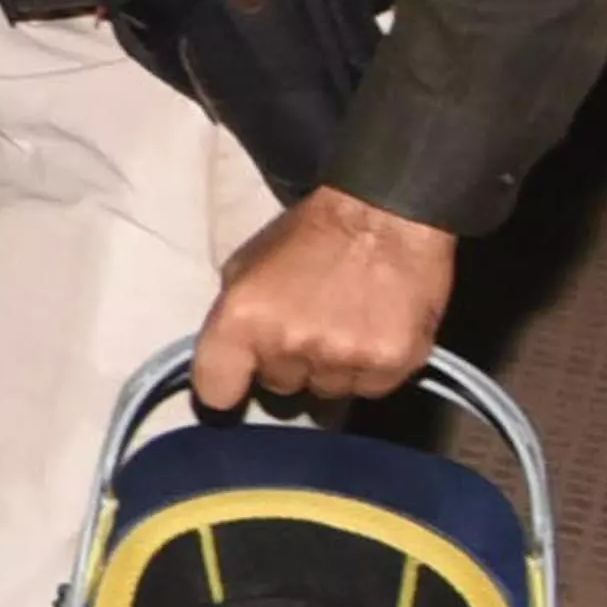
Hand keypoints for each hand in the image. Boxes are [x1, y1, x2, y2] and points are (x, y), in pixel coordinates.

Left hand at [194, 188, 456, 410]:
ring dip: (331, 367)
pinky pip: (370, 388)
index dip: (224, 388)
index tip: (235, 384)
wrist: (386, 215)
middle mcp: (289, 344)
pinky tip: (373, 332)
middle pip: (278, 386)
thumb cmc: (309, 235)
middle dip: (287, 363)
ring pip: (326, 391)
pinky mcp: (391, 364)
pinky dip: (370, 369)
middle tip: (308, 325)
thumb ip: (234, 316)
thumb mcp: (248, 264)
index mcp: (242, 318)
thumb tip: (234, 357)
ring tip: (344, 324)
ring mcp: (342, 358)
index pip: (215, 389)